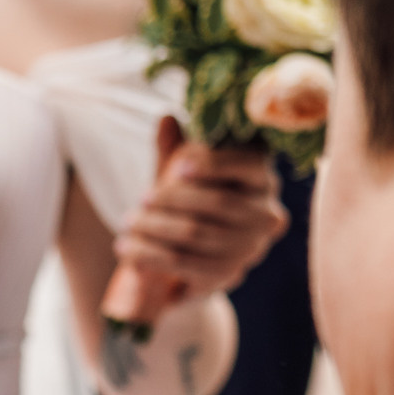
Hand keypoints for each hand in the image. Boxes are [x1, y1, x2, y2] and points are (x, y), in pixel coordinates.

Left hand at [115, 117, 289, 298]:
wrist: (183, 255)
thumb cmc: (184, 201)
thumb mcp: (176, 173)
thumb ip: (173, 149)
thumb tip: (166, 119)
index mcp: (259, 177)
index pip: (246, 165)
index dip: (213, 165)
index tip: (178, 168)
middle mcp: (266, 213)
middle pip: (220, 203)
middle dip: (174, 199)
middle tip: (139, 200)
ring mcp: (251, 247)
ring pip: (199, 234)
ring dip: (156, 229)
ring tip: (127, 224)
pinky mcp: (231, 274)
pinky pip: (188, 265)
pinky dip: (154, 257)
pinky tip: (129, 252)